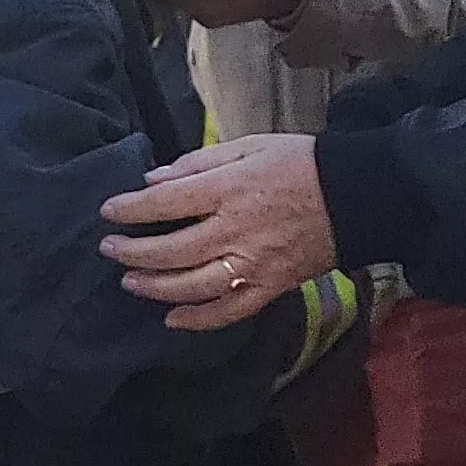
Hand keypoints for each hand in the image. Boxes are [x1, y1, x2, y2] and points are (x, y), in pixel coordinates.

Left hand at [98, 136, 337, 329]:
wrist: (356, 194)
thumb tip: (155, 178)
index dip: (131, 209)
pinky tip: (172, 319)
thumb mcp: (249, 145)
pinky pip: (230, 311)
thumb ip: (199, 161)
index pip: (166, 203)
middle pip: (171, 250)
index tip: (109, 211)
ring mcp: (254, 263)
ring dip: (155, 287)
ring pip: (193, 286)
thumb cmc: (301, 163)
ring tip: (130, 282)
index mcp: (230, 189)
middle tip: (110, 249)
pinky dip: (199, 320)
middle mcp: (237, 230)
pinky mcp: (271, 286)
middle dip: (133, 252)